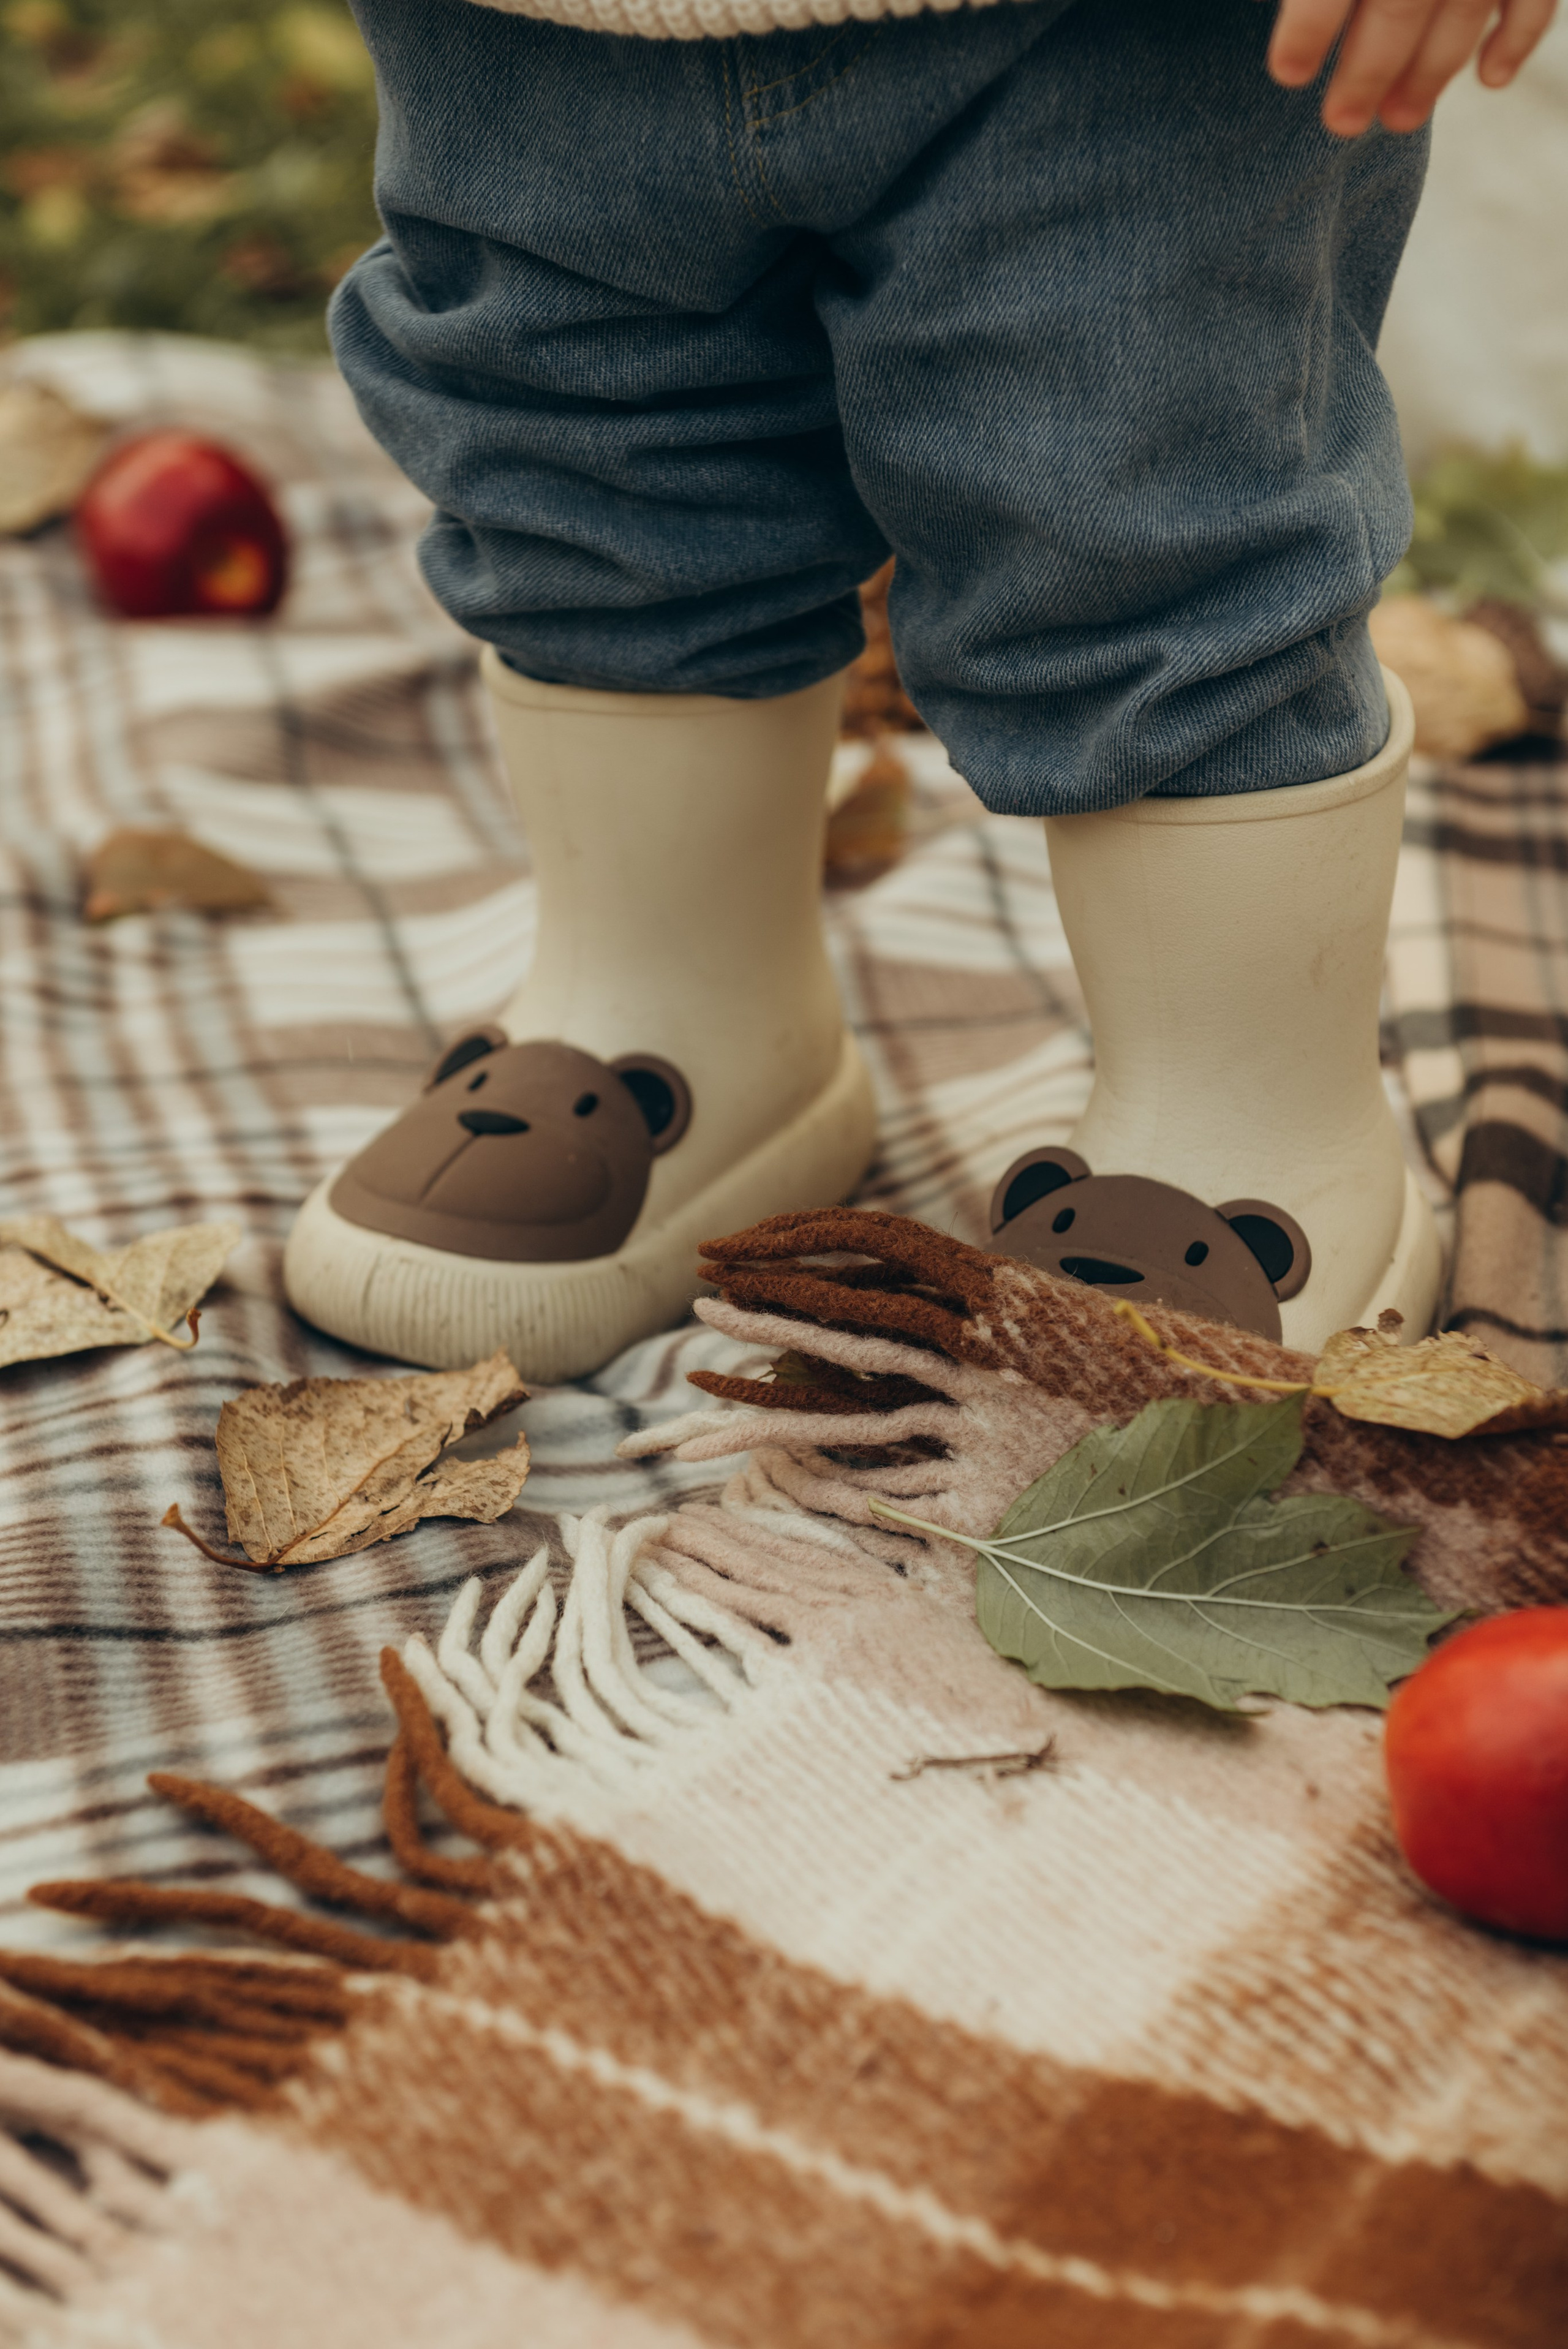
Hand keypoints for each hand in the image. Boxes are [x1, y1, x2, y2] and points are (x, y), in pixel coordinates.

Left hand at [1268, 0, 1559, 135]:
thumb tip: (1284, 9)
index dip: (1310, 24)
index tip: (1287, 75)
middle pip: (1402, 4)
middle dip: (1369, 71)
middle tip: (1341, 123)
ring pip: (1464, 8)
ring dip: (1432, 71)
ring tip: (1397, 120)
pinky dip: (1517, 38)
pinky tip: (1490, 79)